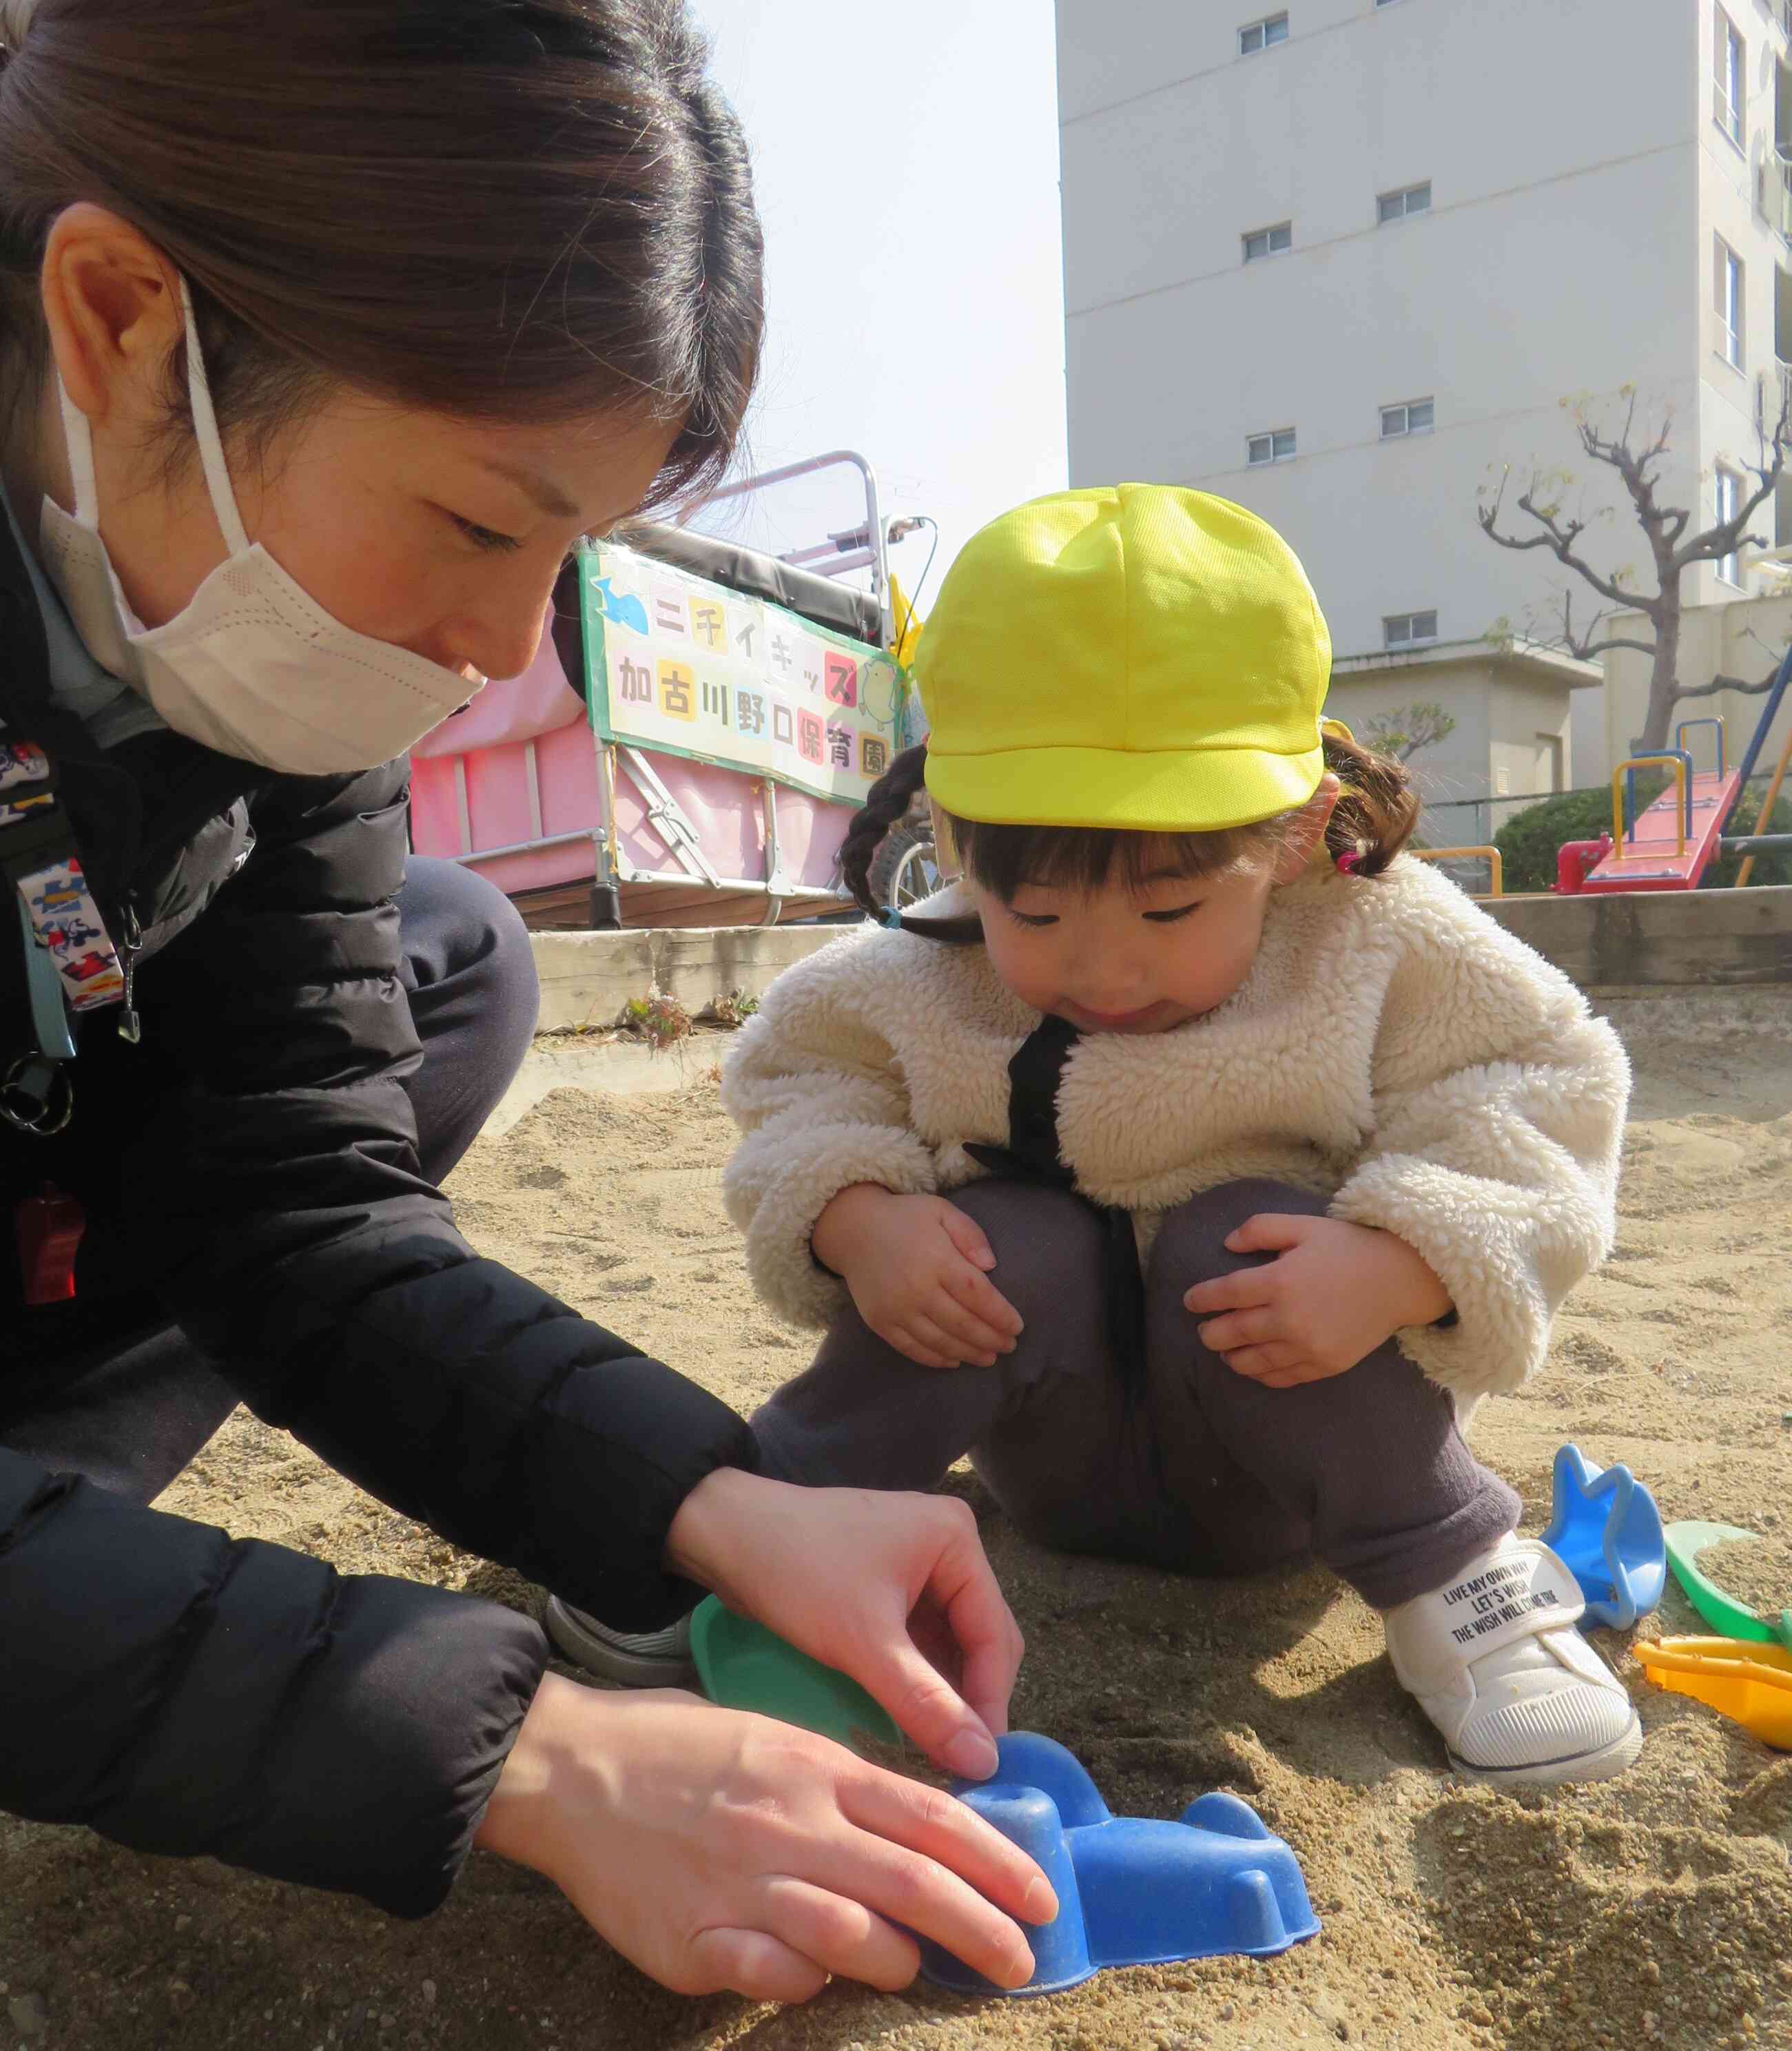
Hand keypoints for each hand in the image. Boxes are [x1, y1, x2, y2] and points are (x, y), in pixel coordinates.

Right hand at [474, 1677, 1054, 2000]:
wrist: (574, 1770)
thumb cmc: (681, 1746)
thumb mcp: (778, 1738)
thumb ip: (845, 1786)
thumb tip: (918, 1833)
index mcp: (816, 1769)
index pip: (933, 1820)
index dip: (998, 1862)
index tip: (1041, 1896)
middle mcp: (792, 1826)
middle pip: (913, 1886)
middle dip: (983, 1929)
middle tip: (1021, 1959)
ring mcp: (744, 1886)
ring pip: (854, 1941)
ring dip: (900, 1962)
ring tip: (915, 1968)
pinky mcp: (696, 1942)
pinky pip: (776, 1978)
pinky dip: (807, 1983)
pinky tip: (812, 1975)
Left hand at [667, 1466, 1022, 1778]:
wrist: (722, 1534)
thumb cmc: (797, 1574)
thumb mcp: (865, 1643)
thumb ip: (926, 1703)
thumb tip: (984, 1764)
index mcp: (956, 1539)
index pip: (994, 1634)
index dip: (990, 1702)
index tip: (982, 1766)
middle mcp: (946, 1545)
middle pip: (979, 1638)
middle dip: (969, 1698)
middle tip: (960, 1764)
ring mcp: (916, 1563)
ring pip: (948, 1644)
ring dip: (943, 1693)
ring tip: (936, 1752)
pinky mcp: (886, 1583)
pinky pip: (919, 1639)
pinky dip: (917, 1678)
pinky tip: (909, 1719)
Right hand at [812, 1185, 1023, 1369]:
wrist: (853, 1230)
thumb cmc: (906, 1219)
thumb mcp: (942, 1210)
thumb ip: (970, 1234)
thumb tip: (991, 1265)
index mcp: (936, 1258)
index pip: (978, 1295)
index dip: (1001, 1315)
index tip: (1017, 1326)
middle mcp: (916, 1287)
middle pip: (963, 1324)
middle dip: (992, 1339)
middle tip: (1010, 1346)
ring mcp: (896, 1309)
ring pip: (941, 1342)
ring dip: (969, 1354)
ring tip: (989, 1358)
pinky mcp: (880, 1322)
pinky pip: (912, 1349)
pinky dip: (936, 1359)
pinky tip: (955, 1361)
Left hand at [1182, 1212, 1451, 1388]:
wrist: (1398, 1279)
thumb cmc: (1347, 1247)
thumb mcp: (1302, 1225)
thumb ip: (1260, 1230)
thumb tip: (1226, 1245)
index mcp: (1280, 1281)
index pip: (1226, 1294)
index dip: (1202, 1299)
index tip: (1189, 1301)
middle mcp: (1289, 1319)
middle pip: (1233, 1333)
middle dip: (1210, 1333)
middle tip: (1203, 1331)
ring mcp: (1307, 1346)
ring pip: (1253, 1361)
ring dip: (1231, 1357)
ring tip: (1223, 1351)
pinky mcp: (1324, 1365)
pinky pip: (1282, 1377)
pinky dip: (1261, 1374)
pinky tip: (1253, 1367)